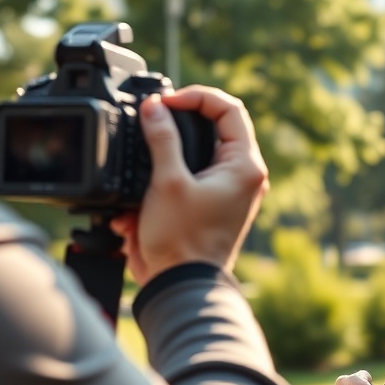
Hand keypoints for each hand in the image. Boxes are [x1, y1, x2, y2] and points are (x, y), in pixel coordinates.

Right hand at [110, 85, 268, 285]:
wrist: (180, 287)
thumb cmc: (182, 242)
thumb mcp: (167, 182)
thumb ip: (161, 138)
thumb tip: (154, 107)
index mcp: (245, 166)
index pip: (228, 108)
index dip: (195, 97)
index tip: (166, 103)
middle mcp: (243, 177)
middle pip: (212, 129)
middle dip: (175, 127)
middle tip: (151, 123)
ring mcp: (229, 192)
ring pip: (195, 155)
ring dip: (163, 160)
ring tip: (140, 169)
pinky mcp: (211, 206)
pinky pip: (186, 181)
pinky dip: (162, 184)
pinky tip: (139, 201)